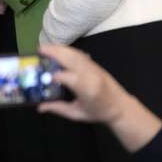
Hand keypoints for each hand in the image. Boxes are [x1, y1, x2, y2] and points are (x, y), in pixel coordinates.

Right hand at [38, 44, 161, 152]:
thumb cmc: (99, 112)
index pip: (69, 78)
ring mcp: (94, 69)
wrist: (121, 107)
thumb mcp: (77, 114)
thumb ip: (58, 108)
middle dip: (56, 53)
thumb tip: (40, 107)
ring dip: (60, 49)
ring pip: (76, 55)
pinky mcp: (95, 65)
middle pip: (72, 60)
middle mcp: (91, 77)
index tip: (42, 76)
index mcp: (87, 91)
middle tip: (40, 50)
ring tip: (46, 47)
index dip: (54, 76)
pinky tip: (59, 49)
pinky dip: (68, 50)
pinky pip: (80, 55)